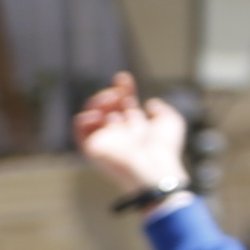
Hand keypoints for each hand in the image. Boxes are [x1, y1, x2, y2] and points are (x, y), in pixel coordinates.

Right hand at [75, 72, 195, 197]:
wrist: (155, 170)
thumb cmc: (165, 151)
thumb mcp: (171, 123)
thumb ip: (163, 110)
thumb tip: (150, 104)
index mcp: (135, 127)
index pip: (123, 103)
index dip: (123, 88)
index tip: (124, 78)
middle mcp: (119, 133)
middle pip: (106, 106)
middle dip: (110, 94)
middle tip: (118, 94)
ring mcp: (106, 141)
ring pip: (91, 115)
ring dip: (97, 102)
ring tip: (109, 100)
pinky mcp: (93, 150)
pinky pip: (79, 132)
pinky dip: (83, 119)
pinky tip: (97, 115)